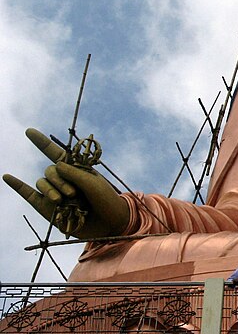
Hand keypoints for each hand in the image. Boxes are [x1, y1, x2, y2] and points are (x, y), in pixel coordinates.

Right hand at [3, 128, 129, 238]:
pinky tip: (7, 177)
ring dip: (51, 190)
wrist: (109, 224)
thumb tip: (56, 164)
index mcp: (77, 169)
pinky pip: (29, 195)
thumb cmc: (105, 200)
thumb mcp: (94, 183)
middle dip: (59, 180)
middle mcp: (64, 179)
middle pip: (50, 171)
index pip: (57, 153)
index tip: (29, 131)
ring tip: (62, 200)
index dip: (42, 142)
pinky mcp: (47, 209)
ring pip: (42, 183)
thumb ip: (74, 173)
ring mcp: (55, 193)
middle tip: (73, 193)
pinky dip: (18, 186)